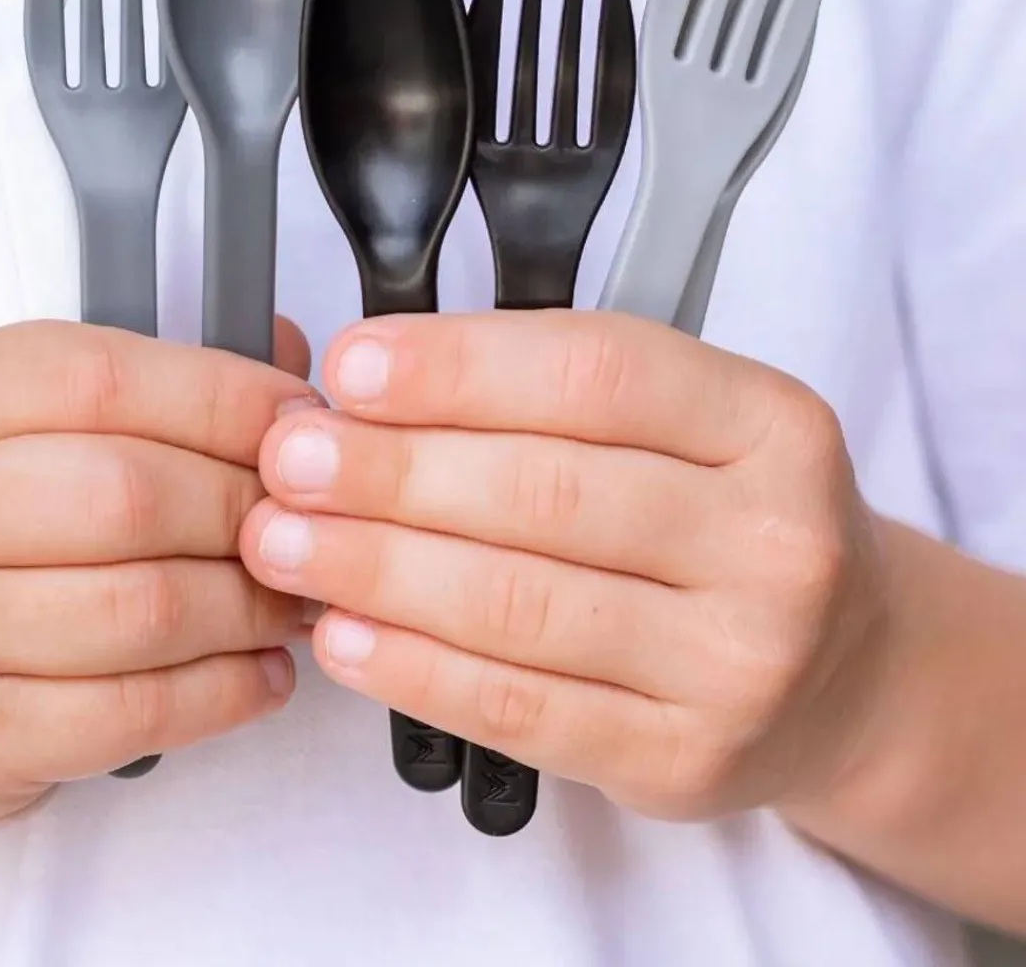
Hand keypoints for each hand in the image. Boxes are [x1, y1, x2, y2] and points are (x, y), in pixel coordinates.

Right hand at [0, 318, 322, 851]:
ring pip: (143, 608)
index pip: (95, 376)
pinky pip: (134, 711)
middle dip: (248, 507)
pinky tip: (259, 670)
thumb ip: (139, 388)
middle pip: (128, 493)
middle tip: (306, 521)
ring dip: (251, 605)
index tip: (293, 421)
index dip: (222, 395)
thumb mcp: (4, 436)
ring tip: (290, 599)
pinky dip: (226, 690)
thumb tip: (287, 362)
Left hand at [241, 310, 890, 819]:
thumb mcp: (690, 425)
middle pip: (546, 493)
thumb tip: (372, 391)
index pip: (596, 374)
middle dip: (391, 473)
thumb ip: (551, 396)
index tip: (352, 368)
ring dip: (376, 569)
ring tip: (283, 541)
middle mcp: (775, 542)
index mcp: (770, 425)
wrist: (841, 667)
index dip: (458, 368)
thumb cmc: (726, 521)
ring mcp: (738, 662)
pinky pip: (523, 709)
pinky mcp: (685, 758)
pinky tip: (345, 634)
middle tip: (289, 460)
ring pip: (521, 604)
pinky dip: (415, 668)